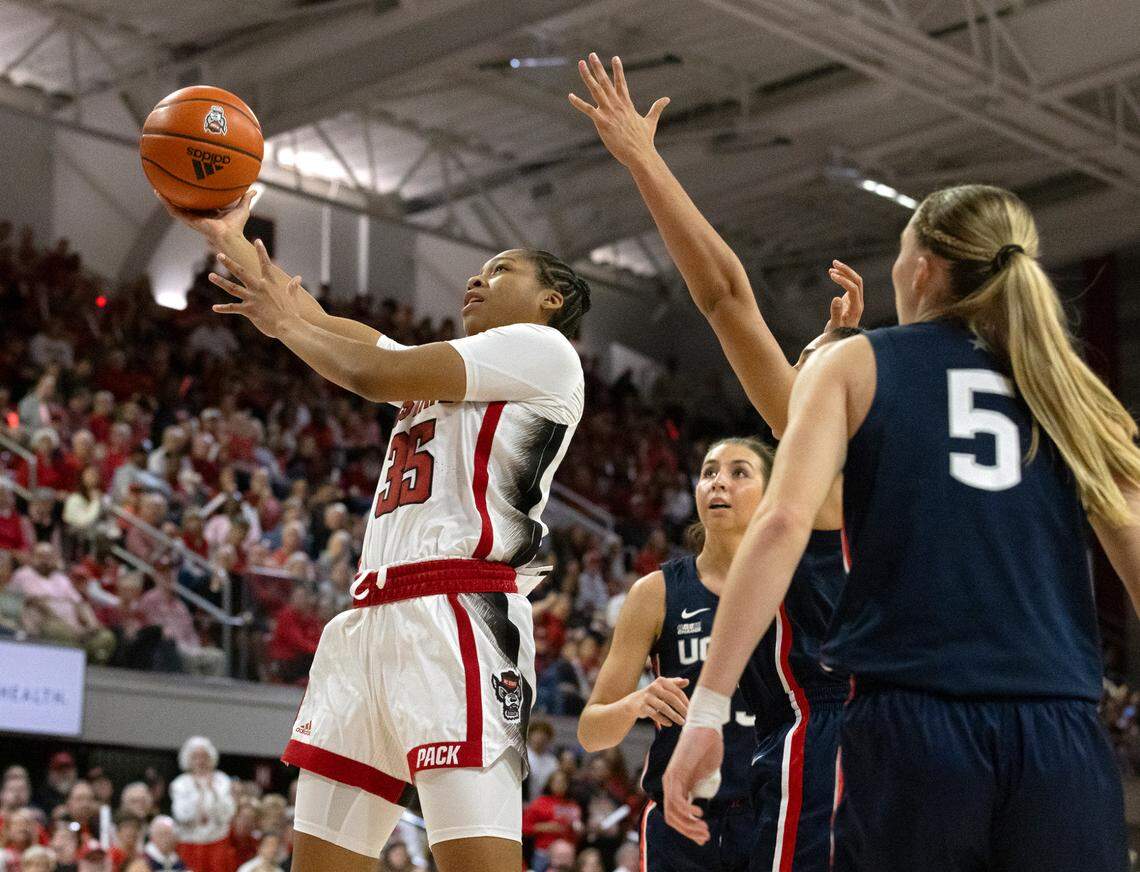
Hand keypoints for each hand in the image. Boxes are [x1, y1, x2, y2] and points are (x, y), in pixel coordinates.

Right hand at [155, 188, 254, 244]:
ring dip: (166, 198)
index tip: (187, 184)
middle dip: (176, 195)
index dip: (192, 194)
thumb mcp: (241, 208)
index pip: (198, 202)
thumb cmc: (237, 226)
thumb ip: (245, 198)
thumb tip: (253, 190)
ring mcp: (192, 218)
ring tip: (157, 187)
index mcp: (209, 212)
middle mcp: (198, 215)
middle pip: (184, 203)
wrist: (230, 236)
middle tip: (167, 183)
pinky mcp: (188, 220)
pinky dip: (166, 202)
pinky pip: (174, 211)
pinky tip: (159, 193)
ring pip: (175, 207)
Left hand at [208, 239, 304, 337]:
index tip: (257, 240)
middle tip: (219, 255)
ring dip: (220, 281)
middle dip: (229, 263)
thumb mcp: (293, 297)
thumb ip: (293, 287)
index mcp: (270, 283)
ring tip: (211, 275)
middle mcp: (259, 288)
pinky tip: (214, 308)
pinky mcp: (248, 310)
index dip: (262, 251)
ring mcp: (252, 298)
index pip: (266, 264)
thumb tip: (298, 278)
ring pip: (232, 288)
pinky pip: (233, 308)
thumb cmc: (292, 312)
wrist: (288, 325)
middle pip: (241, 272)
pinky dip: (223, 308)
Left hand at [568, 52, 669, 167]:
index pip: (621, 83)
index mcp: (627, 104)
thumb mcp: (651, 121)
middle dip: (598, 67)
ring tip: (581, 64)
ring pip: (596, 89)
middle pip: (606, 81)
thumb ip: (657, 108)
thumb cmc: (644, 140)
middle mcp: (617, 105)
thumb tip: (667, 99)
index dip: (618, 70)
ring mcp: (609, 112)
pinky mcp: (602, 122)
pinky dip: (578, 103)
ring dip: (588, 76)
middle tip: (592, 54)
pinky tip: (570, 95)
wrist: (640, 154)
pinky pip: (587, 110)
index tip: (615, 58)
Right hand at [633, 676, 689, 727]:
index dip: (685, 701)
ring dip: (674, 716)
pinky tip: (670, 724)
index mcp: (661, 681)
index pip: (676, 691)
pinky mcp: (642, 707)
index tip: (692, 709)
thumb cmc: (655, 694)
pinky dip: (663, 719)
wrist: (635, 702)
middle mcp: (653, 687)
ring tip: (682, 722)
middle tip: (689, 717)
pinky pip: (654, 714)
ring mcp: (647, 697)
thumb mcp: (664, 687)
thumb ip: (675, 684)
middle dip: (681, 708)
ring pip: (663, 707)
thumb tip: (687, 681)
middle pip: (671, 698)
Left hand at [662, 726, 722, 844]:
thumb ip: (701, 789)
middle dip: (689, 832)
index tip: (703, 837)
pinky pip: (676, 799)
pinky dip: (686, 811)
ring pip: (672, 813)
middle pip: (672, 818)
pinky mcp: (676, 773)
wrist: (707, 728)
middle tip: (705, 837)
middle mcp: (669, 785)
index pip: (675, 816)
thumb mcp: (705, 775)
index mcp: (676, 786)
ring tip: (704, 829)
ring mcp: (671, 779)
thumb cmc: (708, 749)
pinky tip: (699, 812)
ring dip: (689, 825)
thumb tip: (703, 803)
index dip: (688, 830)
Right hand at [824, 260, 864, 331]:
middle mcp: (858, 303)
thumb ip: (835, 313)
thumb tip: (836, 298)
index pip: (854, 289)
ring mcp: (856, 300)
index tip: (831, 275)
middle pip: (857, 281)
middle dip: (847, 271)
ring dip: (846, 272)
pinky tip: (833, 273)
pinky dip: (843, 277)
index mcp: (856, 309)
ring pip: (855, 281)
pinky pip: (850, 284)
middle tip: (834, 263)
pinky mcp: (851, 300)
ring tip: (833, 264)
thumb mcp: (834, 325)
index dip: (844, 281)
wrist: (840, 340)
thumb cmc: (836, 334)